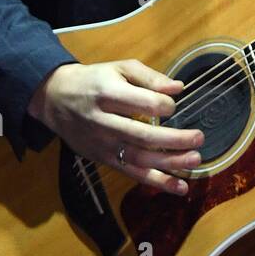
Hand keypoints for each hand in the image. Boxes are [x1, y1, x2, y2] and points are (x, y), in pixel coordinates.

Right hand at [26, 59, 203, 194]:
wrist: (55, 99)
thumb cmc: (94, 81)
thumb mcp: (119, 68)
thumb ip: (149, 77)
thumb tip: (179, 88)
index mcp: (108, 93)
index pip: (143, 103)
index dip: (165, 105)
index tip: (172, 105)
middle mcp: (104, 122)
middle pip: (143, 135)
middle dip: (174, 140)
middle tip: (199, 138)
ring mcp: (103, 144)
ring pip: (139, 159)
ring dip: (170, 163)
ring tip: (195, 160)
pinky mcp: (104, 160)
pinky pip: (133, 174)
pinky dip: (157, 182)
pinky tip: (179, 187)